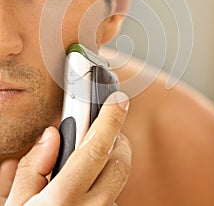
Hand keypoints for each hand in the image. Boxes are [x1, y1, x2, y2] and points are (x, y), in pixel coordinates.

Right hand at [0, 91, 130, 205]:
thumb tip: (51, 136)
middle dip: (117, 143)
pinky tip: (85, 190)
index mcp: (61, 200)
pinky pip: (112, 201)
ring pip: (118, 185)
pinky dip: (104, 187)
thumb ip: (32, 168)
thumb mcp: (12, 205)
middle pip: (119, 165)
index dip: (110, 120)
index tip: (119, 101)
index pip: (95, 149)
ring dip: (110, 167)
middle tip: (103, 134)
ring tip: (89, 164)